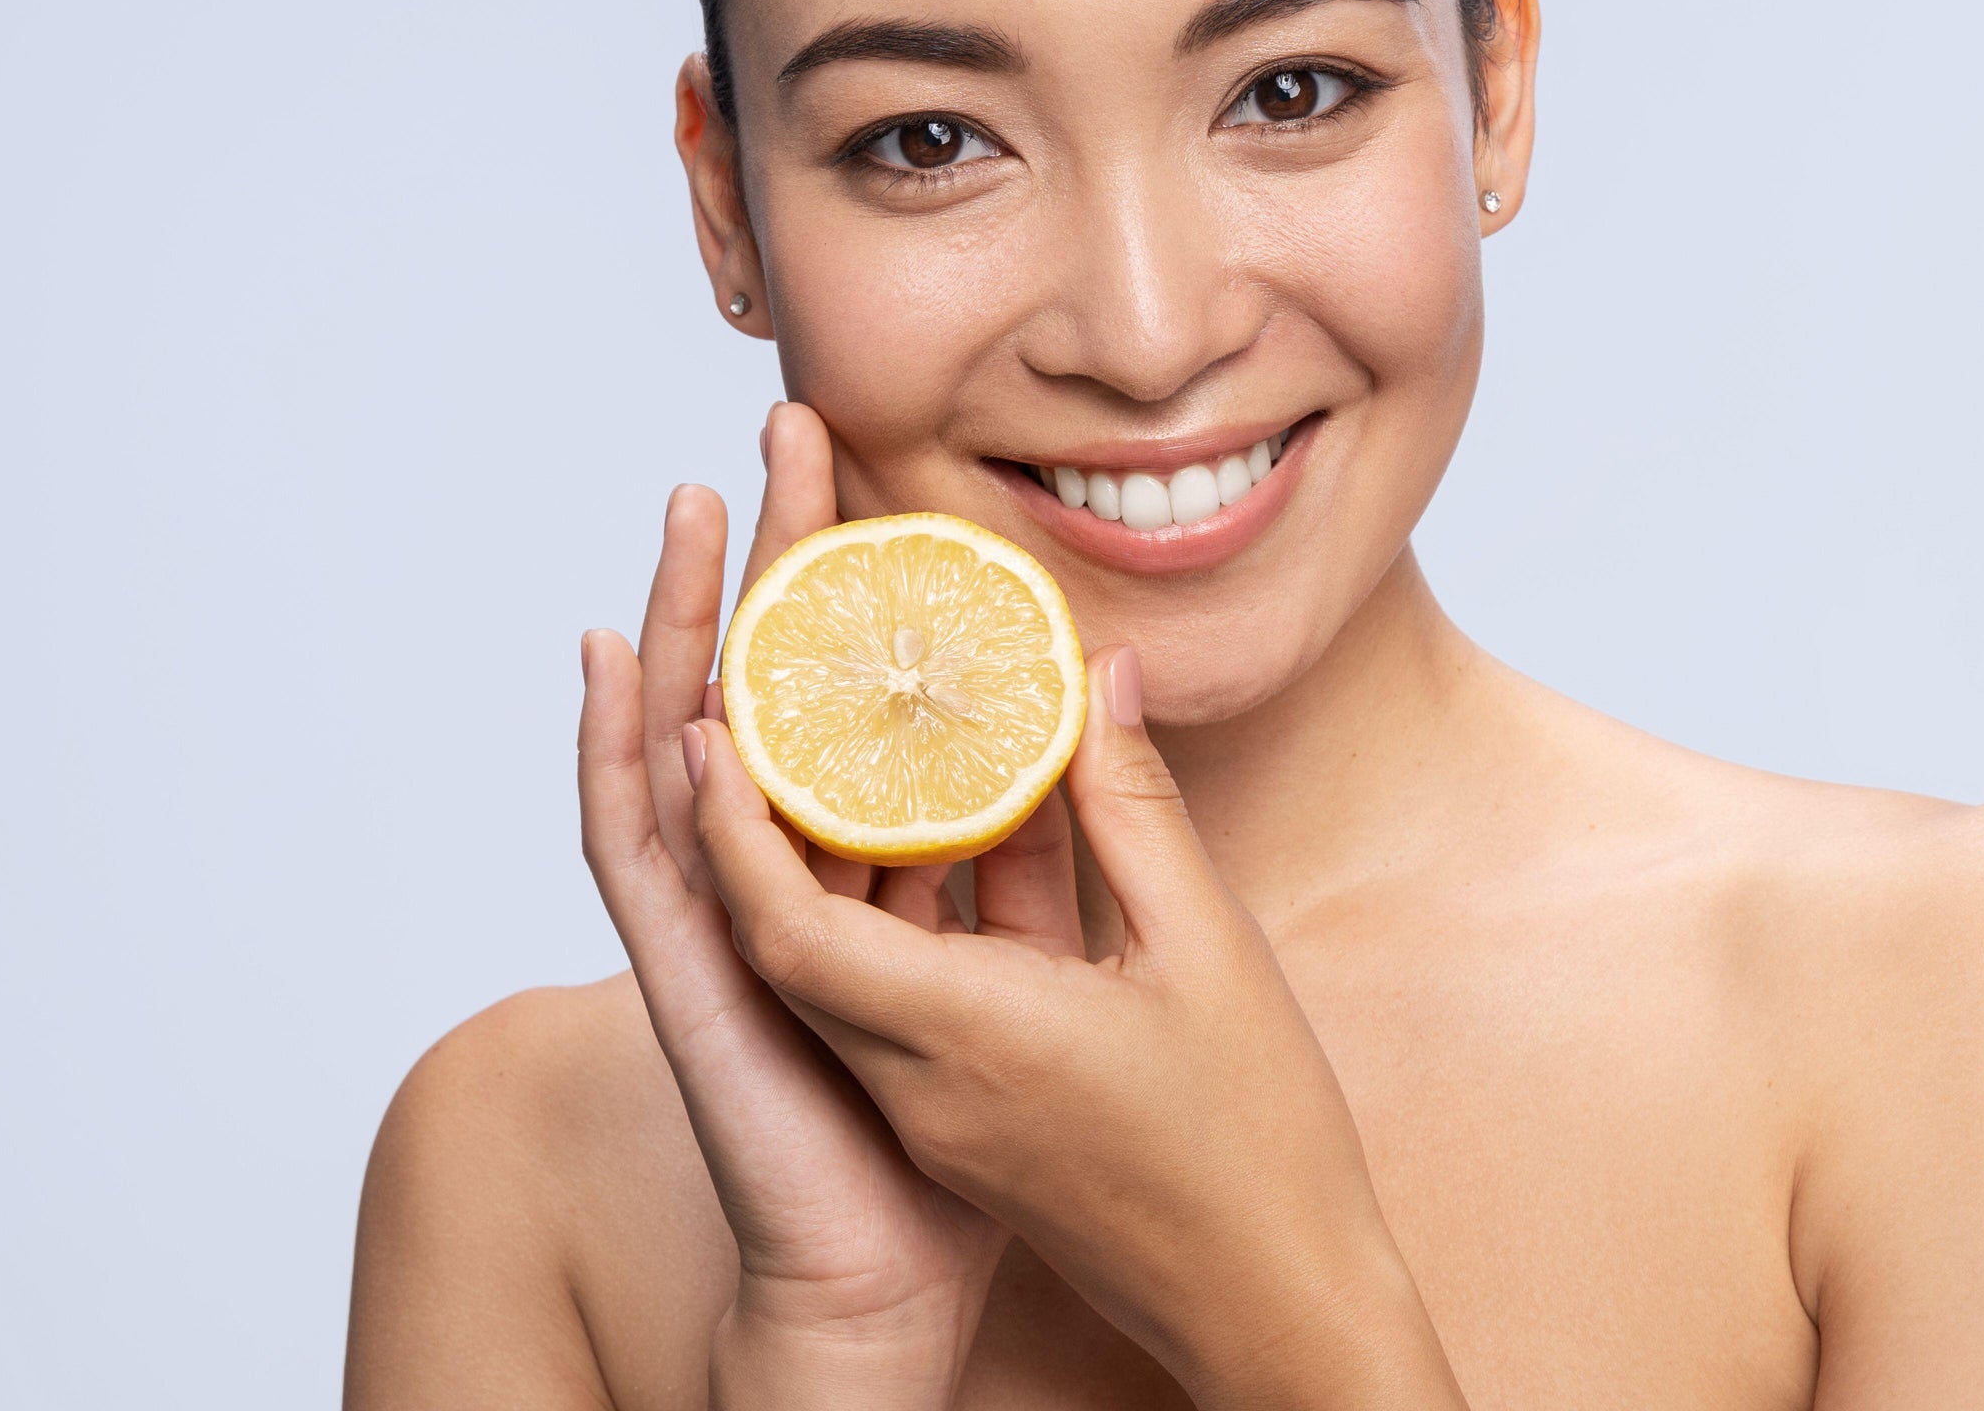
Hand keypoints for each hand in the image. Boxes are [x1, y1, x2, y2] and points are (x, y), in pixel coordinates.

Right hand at [577, 405, 1030, 1404]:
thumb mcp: (1059, 952)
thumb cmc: (983, 1142)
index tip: (887, 473)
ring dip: (678, 623)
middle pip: (769, 686)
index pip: (861, 692)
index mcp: (876, 865)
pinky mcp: (691, 985)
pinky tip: (632, 675)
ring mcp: (724, 927)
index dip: (867, 588)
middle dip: (775, 561)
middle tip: (787, 430)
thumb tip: (1103, 701)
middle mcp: (788, 877)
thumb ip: (1073, 834)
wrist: (903, 1282)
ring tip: (682, 508)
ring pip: (685, 744)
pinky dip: (629, 764)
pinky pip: (645, 860)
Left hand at [686, 641, 1470, 1409]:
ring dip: (832, 868)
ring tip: (846, 748)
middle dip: (762, 822)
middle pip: (793, 942)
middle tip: (769, 711)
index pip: (791, 931)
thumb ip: (1135, 805)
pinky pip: (898, 1003)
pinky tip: (952, 841)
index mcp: (967, 1039)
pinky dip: (901, 920)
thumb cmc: (1254, 1145)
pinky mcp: (961, 1129)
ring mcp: (936, 1115)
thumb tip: (1097, 677)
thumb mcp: (1209, 947)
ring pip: (843, 972)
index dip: (738, 827)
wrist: (1270, 1306)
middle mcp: (923, 1084)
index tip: (714, 727)